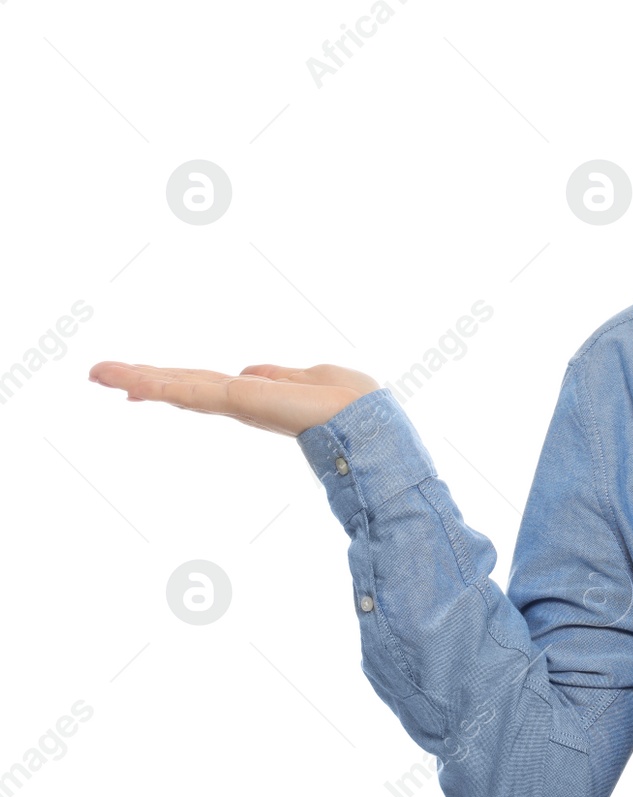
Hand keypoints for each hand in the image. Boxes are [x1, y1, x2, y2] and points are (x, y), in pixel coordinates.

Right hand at [87, 361, 380, 437]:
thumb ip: (281, 376)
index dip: (174, 381)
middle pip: (185, 387)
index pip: (207, 386)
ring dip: (141, 378)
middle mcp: (244, 402)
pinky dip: (165, 385)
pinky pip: (196, 392)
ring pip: (182, 389)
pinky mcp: (242, 403)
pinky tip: (133, 382)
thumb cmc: (354, 405)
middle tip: (98, 373)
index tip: (139, 381)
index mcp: (260, 395)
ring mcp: (240, 404)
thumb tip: (253, 372)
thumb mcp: (313, 379)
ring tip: (99, 372)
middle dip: (144, 379)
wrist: (369, 424)